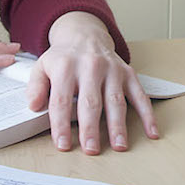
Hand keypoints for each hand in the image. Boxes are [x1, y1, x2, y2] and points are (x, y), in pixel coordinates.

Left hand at [26, 11, 157, 153]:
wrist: (85, 35)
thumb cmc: (63, 58)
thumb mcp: (42, 67)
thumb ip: (36, 86)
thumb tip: (33, 106)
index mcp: (66, 66)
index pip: (62, 100)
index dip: (62, 124)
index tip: (63, 144)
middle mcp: (90, 66)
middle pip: (90, 102)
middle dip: (91, 128)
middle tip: (91, 149)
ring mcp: (112, 70)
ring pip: (115, 101)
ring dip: (118, 125)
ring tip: (119, 145)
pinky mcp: (128, 73)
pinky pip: (140, 95)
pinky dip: (147, 114)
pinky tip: (151, 131)